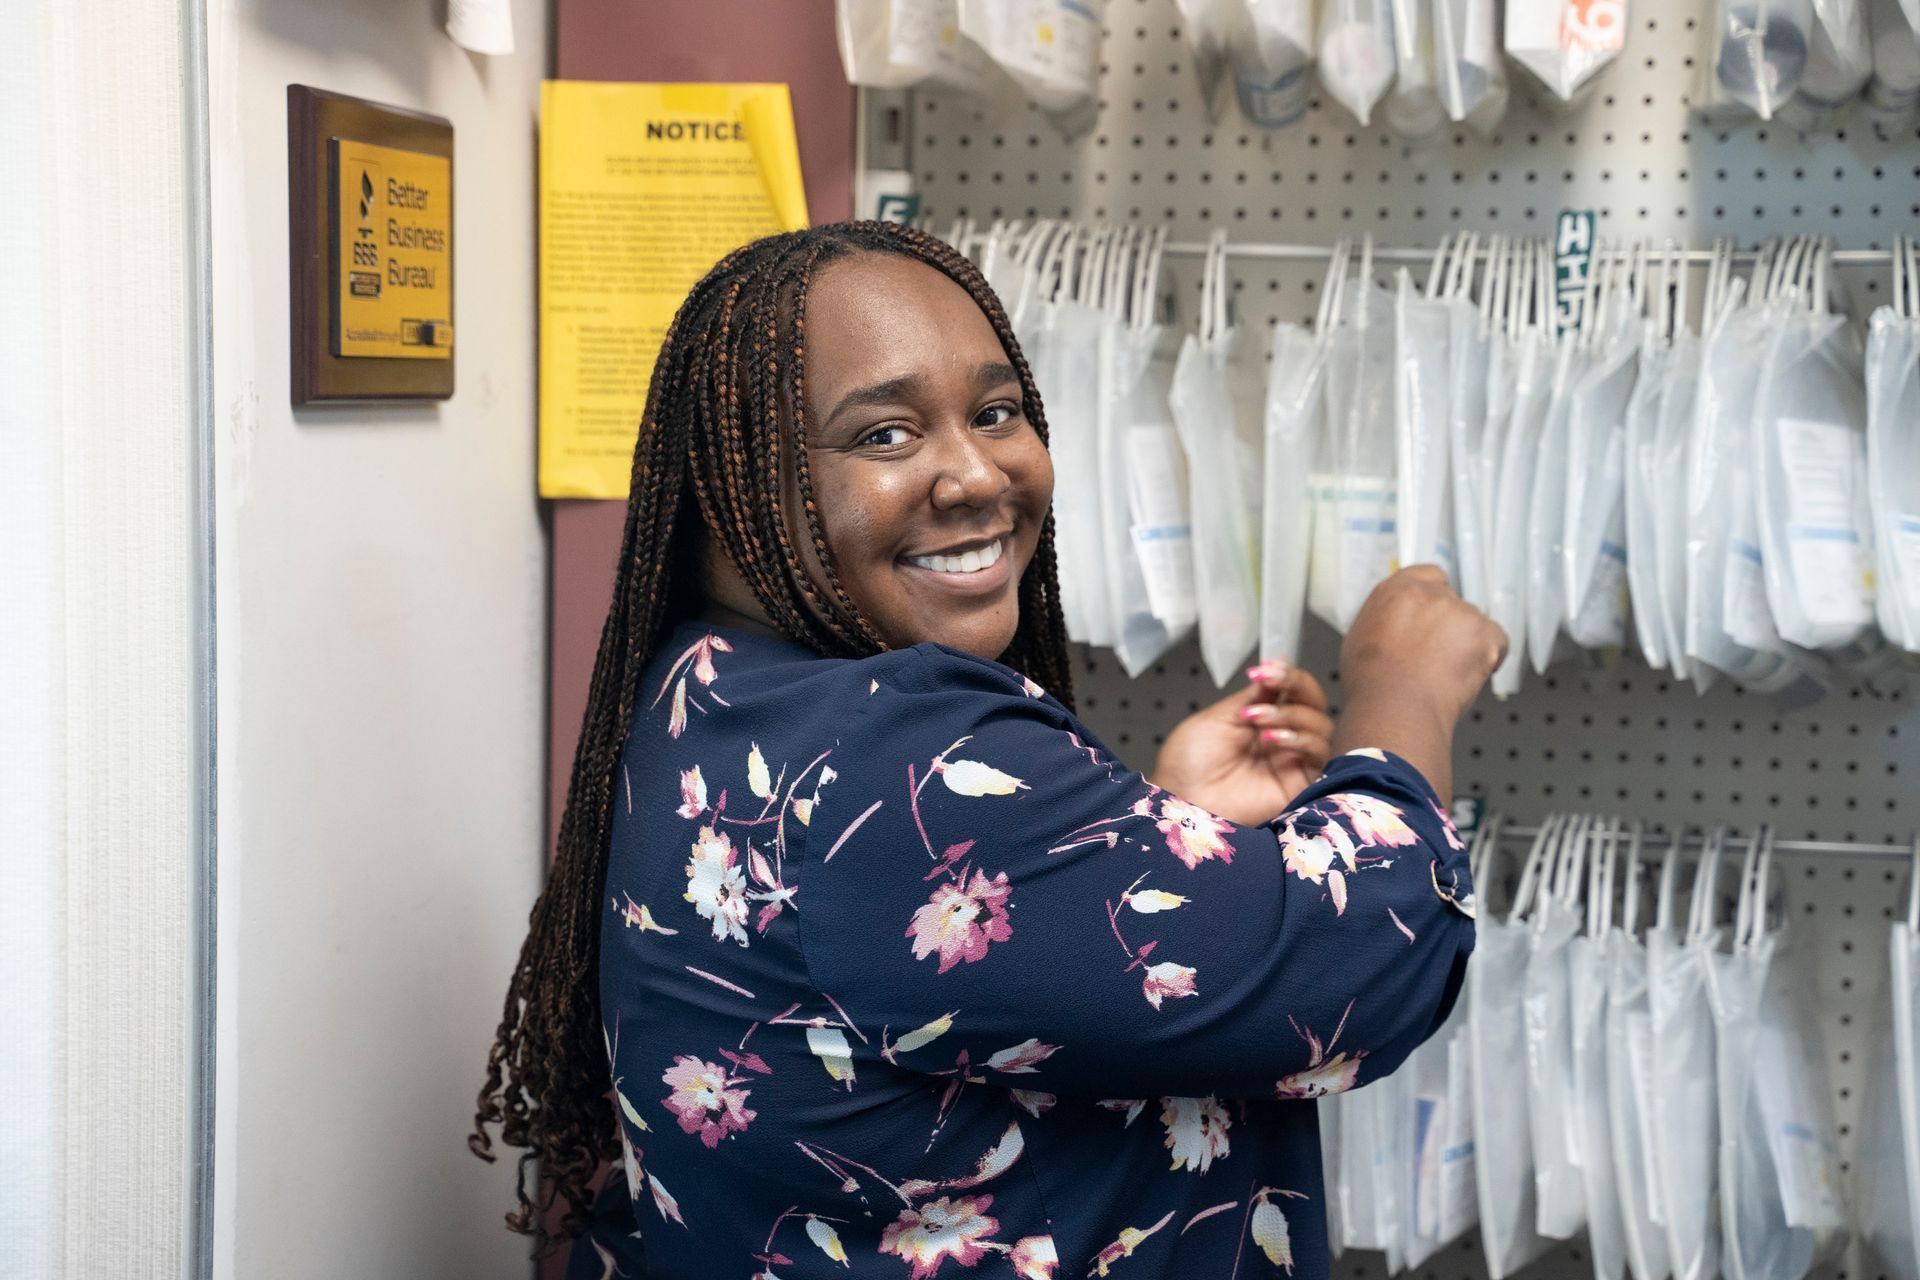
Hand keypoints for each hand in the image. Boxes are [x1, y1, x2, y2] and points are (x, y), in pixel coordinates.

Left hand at [1149, 660, 1334, 825]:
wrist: (1180, 798)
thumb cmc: (1189, 762)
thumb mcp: (1220, 718)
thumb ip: (1254, 698)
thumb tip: (1276, 674)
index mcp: (1264, 719)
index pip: (1293, 691)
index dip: (1287, 675)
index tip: (1266, 670)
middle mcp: (1283, 738)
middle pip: (1315, 704)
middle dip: (1296, 687)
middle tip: (1269, 685)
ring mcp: (1293, 761)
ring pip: (1321, 726)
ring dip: (1291, 714)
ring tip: (1257, 721)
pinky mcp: (1301, 786)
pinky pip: (1320, 756)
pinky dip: (1301, 740)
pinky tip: (1272, 739)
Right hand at [1333, 566, 1507, 798]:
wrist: (1395, 707)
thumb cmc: (1372, 684)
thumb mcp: (1361, 638)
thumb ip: (1385, 620)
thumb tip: (1394, 628)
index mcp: (1397, 590)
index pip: (1428, 576)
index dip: (1432, 599)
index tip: (1431, 618)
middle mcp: (1431, 594)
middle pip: (1452, 603)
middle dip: (1448, 627)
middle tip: (1435, 657)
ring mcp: (1462, 612)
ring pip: (1473, 625)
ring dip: (1466, 644)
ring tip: (1444, 675)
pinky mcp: (1486, 634)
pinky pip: (1497, 642)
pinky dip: (1488, 659)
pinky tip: (1463, 676)